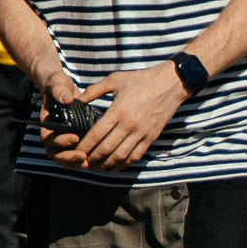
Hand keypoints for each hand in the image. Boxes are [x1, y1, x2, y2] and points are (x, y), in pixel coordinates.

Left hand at [51, 63, 184, 171]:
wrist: (171, 83)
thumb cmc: (141, 80)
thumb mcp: (114, 80)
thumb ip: (94, 90)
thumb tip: (77, 100)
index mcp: (118, 111)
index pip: (97, 134)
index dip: (84, 145)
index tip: (76, 150)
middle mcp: (130, 125)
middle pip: (107, 148)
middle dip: (92, 158)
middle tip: (81, 162)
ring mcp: (142, 133)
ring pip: (121, 156)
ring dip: (106, 164)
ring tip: (94, 168)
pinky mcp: (152, 137)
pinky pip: (136, 155)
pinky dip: (124, 164)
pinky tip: (114, 166)